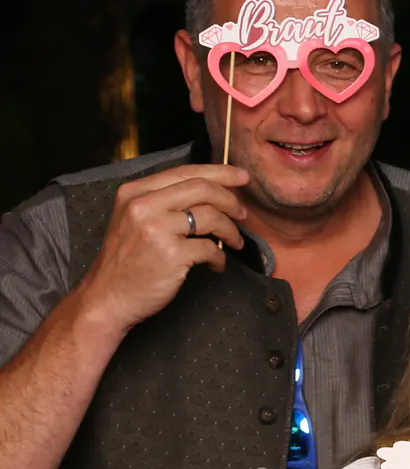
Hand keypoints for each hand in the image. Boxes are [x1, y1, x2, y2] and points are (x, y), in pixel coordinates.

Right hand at [74, 165, 249, 334]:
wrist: (108, 296)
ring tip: (234, 242)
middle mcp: (143, 205)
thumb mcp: (134, 219)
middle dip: (231, 200)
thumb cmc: (127, 259)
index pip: (184, 172)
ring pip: (211, 217)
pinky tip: (216, 265)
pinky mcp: (171, 254)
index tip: (242, 177)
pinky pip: (210, 249)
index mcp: (135, 192)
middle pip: (202, 189)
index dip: (219, 172)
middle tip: (243, 213)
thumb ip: (164, 201)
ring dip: (231, 230)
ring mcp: (156, 229)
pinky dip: (219, 258)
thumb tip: (210, 191)